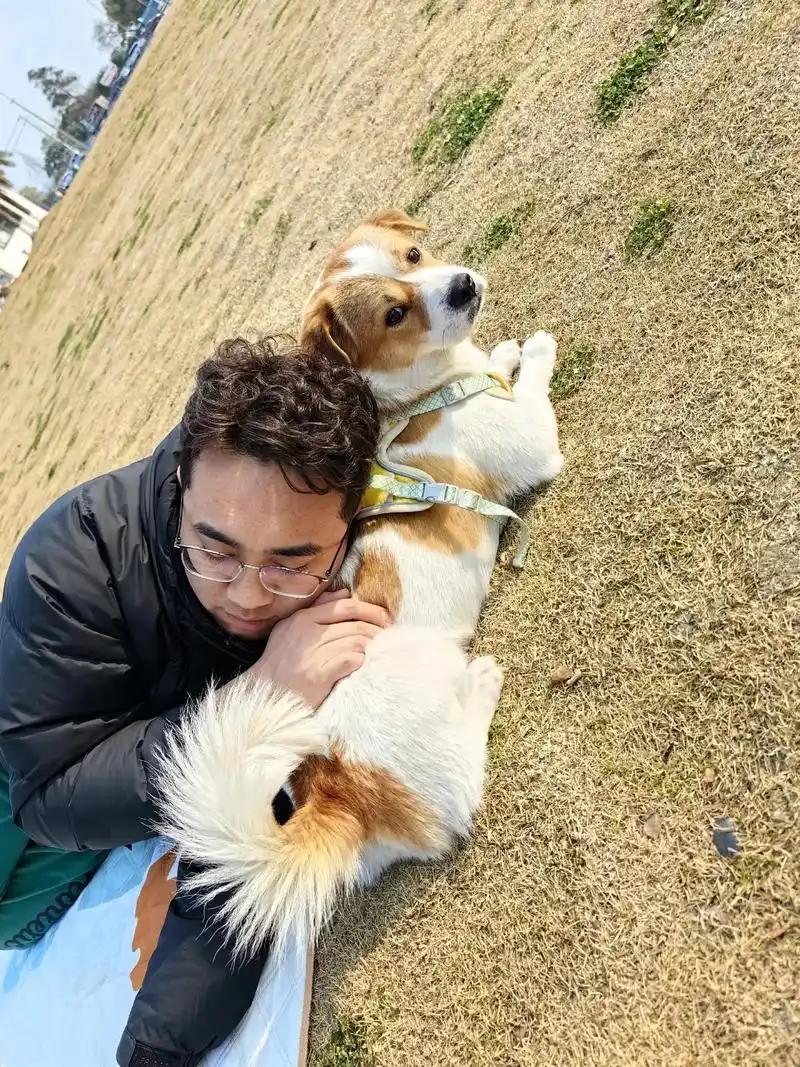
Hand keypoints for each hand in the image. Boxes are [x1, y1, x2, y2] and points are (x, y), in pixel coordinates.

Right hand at [247, 589, 389, 707]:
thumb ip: (317, 609)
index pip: (344, 606)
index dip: (370, 609)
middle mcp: (307, 633)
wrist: (264, 694)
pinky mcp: (318, 675)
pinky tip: (363, 663)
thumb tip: (344, 593)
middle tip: (388, 634)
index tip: (384, 618)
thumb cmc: (281, 662)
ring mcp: (312, 654)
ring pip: (355, 641)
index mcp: (302, 618)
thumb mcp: (290, 629)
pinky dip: (361, 660)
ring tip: (378, 651)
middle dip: (377, 628)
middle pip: (354, 623)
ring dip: (371, 646)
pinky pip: (349, 660)